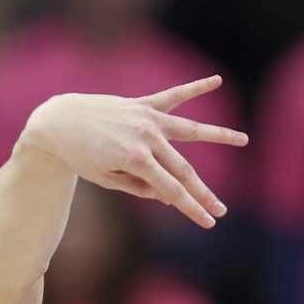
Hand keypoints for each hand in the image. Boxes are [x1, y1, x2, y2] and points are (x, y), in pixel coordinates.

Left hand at [33, 76, 247, 227]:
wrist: (59, 121)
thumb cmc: (79, 155)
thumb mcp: (106, 178)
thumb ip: (139, 186)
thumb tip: (168, 194)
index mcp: (136, 160)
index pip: (172, 190)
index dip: (191, 208)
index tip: (209, 222)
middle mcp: (146, 137)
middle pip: (184, 169)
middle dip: (203, 193)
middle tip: (221, 211)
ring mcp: (146, 118)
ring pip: (190, 129)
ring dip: (218, 135)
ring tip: (243, 140)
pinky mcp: (142, 104)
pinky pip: (173, 96)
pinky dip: (194, 88)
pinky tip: (215, 81)